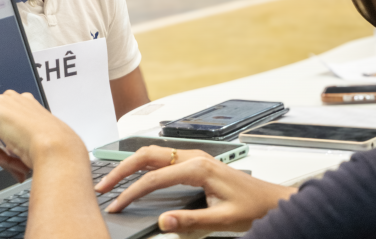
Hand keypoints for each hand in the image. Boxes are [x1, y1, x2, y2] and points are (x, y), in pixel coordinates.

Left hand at [0, 90, 85, 181]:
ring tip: (13, 161)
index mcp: (26, 105)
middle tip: (9, 164)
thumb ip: (13, 149)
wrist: (55, 145)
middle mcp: (13, 100)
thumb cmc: (51, 149)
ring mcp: (1, 103)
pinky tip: (2, 155)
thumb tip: (10, 165)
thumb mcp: (30, 147)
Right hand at [97, 146, 296, 232]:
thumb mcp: (222, 220)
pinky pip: (163, 158)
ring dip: (131, 165)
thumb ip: (191, 221)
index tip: (115, 206)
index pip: (153, 179)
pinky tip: (136, 176)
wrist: (272, 201)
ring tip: (112, 181)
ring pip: (153, 153)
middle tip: (102, 187)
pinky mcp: (196, 162)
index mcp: (198, 167)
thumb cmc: (252, 207)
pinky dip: (144, 165)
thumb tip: (164, 222)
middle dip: (121, 170)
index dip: (130, 193)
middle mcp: (194, 157)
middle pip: (147, 155)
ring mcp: (195, 157)